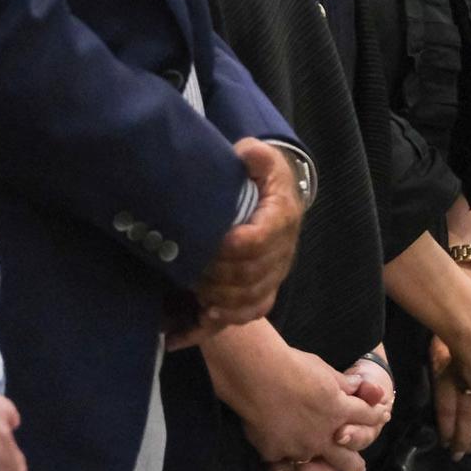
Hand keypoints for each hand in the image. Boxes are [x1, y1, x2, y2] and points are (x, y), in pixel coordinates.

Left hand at [195, 139, 302, 325]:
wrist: (278, 194)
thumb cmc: (261, 173)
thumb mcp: (259, 156)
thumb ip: (254, 154)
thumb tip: (246, 154)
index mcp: (282, 216)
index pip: (261, 239)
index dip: (235, 245)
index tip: (210, 243)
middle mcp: (284, 249)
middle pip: (252, 274)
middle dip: (217, 274)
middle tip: (187, 267)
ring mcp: (276, 272)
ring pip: (252, 297)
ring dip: (219, 297)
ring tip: (192, 287)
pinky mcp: (267, 286)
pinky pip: (253, 310)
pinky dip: (230, 316)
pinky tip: (205, 313)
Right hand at [238, 342, 384, 470]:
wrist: (256, 375)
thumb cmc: (291, 365)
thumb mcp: (322, 368)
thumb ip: (341, 382)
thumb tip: (358, 385)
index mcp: (339, 410)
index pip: (366, 416)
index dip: (375, 416)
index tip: (381, 418)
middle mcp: (324, 435)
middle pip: (348, 458)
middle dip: (354, 464)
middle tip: (358, 467)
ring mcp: (301, 447)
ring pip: (315, 466)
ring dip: (318, 468)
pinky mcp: (276, 452)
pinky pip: (281, 463)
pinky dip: (281, 464)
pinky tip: (279, 468)